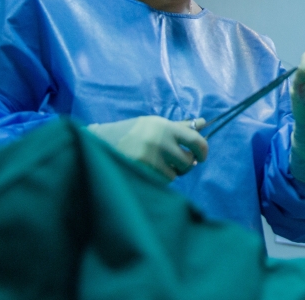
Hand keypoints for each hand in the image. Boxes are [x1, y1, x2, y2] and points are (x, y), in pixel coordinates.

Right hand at [87, 116, 207, 181]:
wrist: (100, 141)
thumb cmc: (131, 131)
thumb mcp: (155, 124)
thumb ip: (180, 126)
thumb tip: (204, 123)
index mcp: (166, 127)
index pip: (196, 140)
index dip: (204, 150)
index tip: (202, 156)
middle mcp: (161, 142)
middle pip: (188, 161)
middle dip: (186, 165)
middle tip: (177, 162)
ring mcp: (151, 158)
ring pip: (175, 175)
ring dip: (171, 173)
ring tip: (158, 165)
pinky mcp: (141, 171)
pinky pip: (161, 181)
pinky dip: (158, 178)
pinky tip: (149, 170)